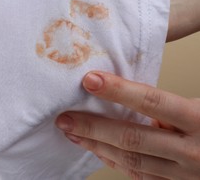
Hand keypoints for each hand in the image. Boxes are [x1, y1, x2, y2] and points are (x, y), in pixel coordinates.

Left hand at [56, 71, 199, 179]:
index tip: (90, 80)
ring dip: (97, 147)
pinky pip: (141, 176)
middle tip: (64, 119)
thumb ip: (170, 107)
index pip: (153, 102)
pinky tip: (98, 152)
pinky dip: (115, 163)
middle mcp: (193, 152)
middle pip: (132, 138)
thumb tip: (128, 100)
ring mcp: (185, 175)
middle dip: (93, 128)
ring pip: (131, 161)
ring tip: (73, 134)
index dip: (119, 90)